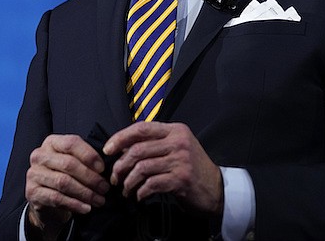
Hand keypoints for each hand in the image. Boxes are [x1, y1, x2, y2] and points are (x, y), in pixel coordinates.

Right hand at [25, 134, 109, 238]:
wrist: (46, 200)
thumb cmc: (65, 176)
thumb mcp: (74, 163)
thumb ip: (86, 159)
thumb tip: (106, 166)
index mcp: (51, 142)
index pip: (71, 143)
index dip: (89, 155)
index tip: (103, 169)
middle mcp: (39, 155)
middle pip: (68, 164)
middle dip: (90, 177)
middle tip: (105, 188)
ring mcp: (33, 174)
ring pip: (63, 182)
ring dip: (85, 193)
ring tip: (99, 200)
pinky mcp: (32, 192)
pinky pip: (57, 198)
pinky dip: (75, 204)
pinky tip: (86, 208)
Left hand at [103, 122, 222, 214]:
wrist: (216, 188)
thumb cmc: (192, 168)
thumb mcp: (177, 147)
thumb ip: (155, 143)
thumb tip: (122, 148)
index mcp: (175, 130)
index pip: (141, 128)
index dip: (121, 137)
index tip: (108, 149)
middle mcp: (178, 142)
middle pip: (138, 149)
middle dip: (120, 165)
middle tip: (114, 177)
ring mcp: (181, 160)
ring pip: (142, 168)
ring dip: (128, 181)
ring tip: (126, 189)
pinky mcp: (181, 179)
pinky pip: (151, 184)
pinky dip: (141, 191)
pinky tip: (139, 196)